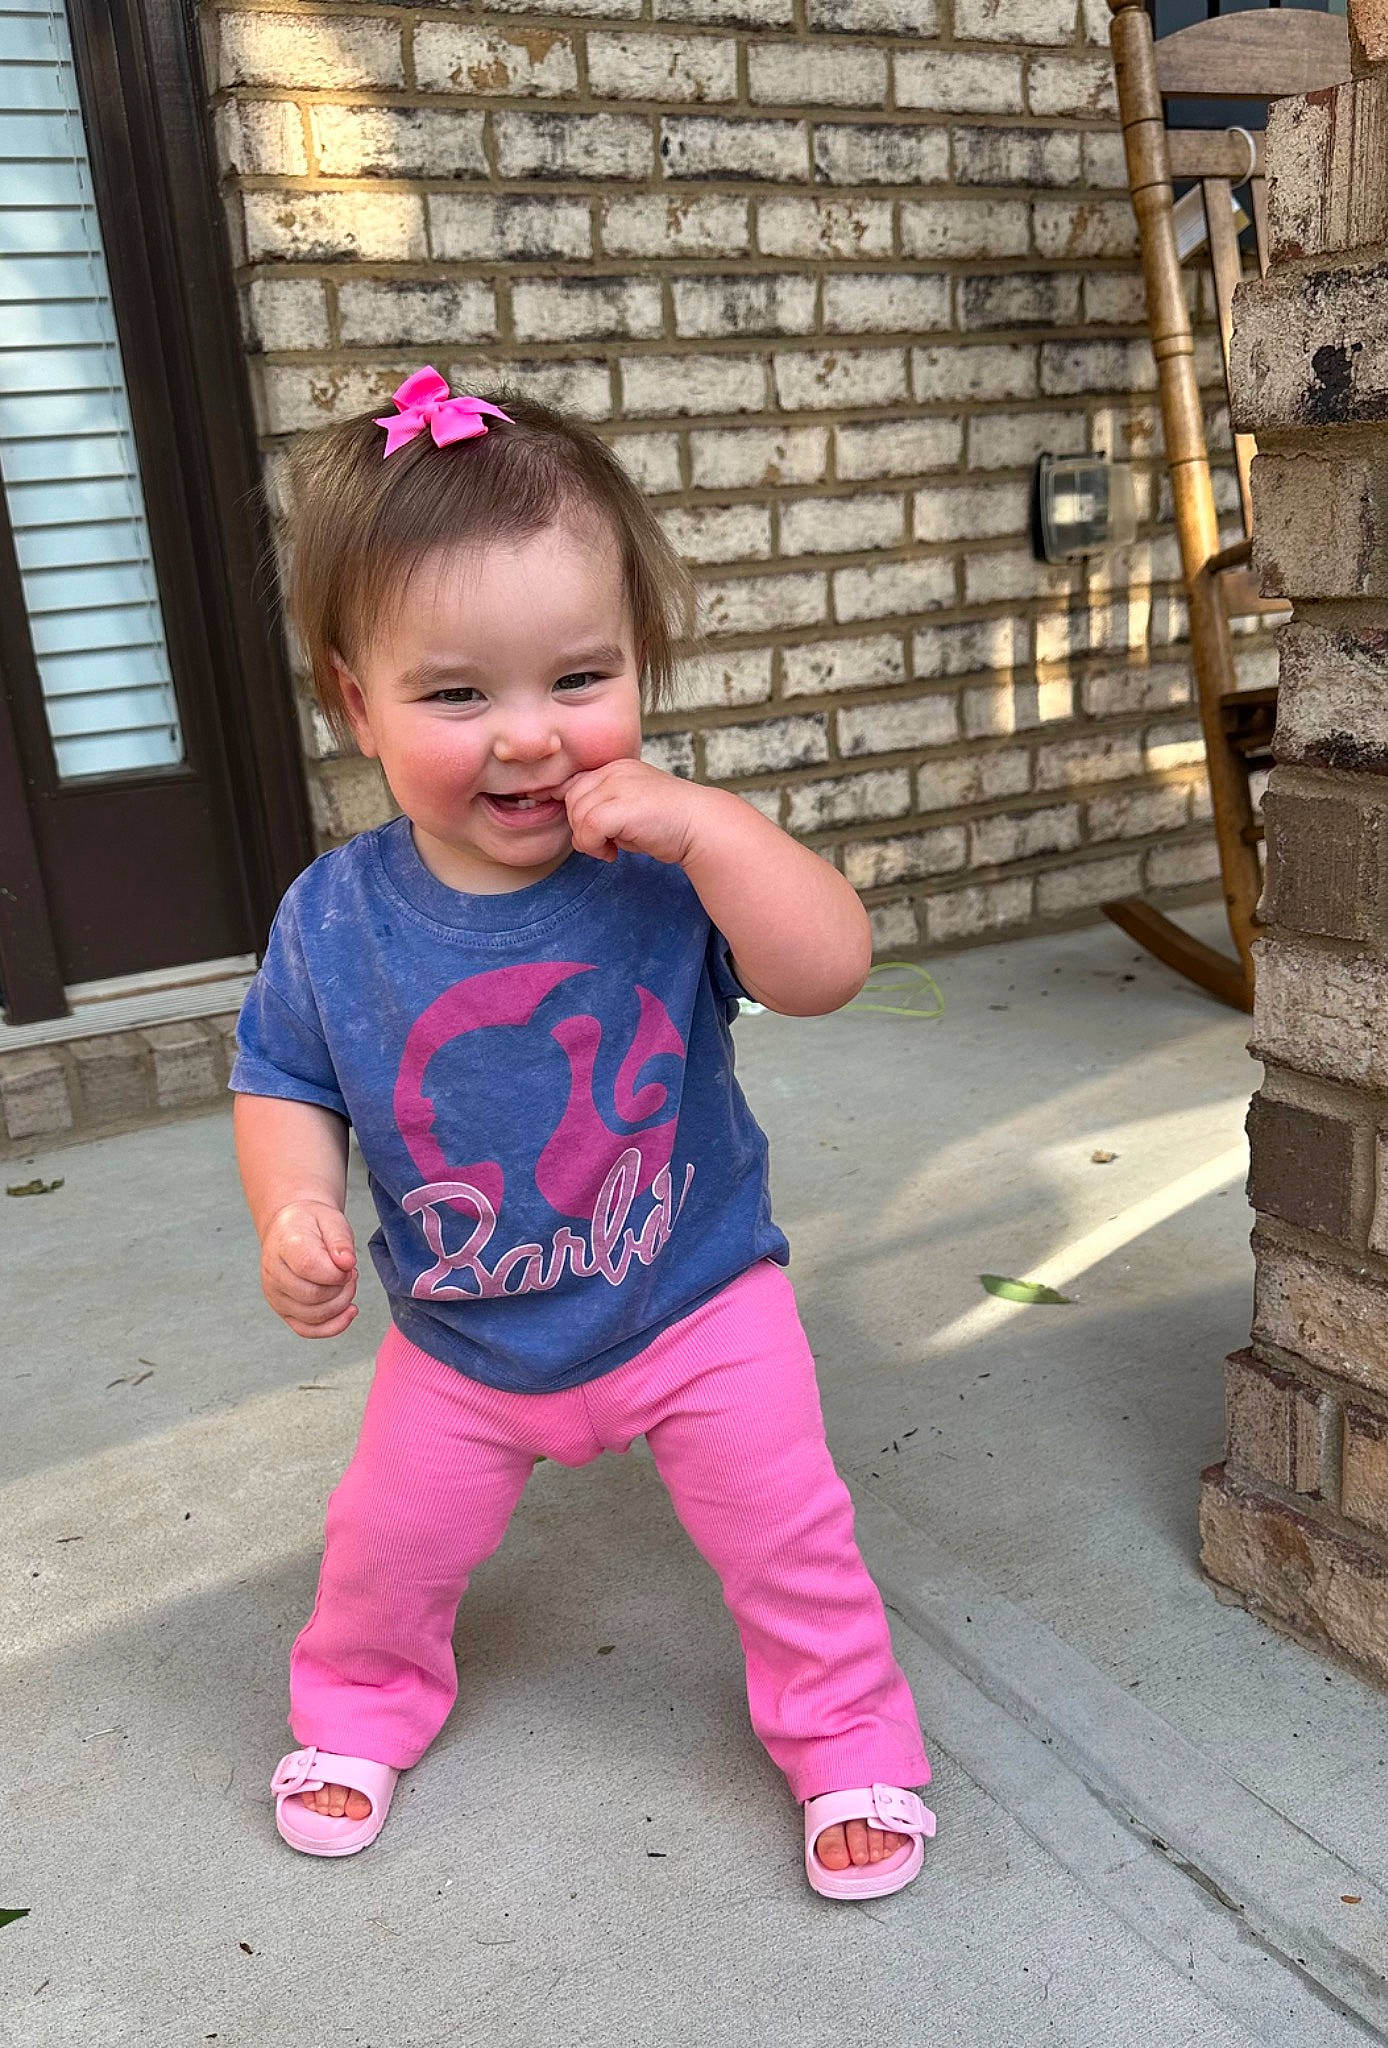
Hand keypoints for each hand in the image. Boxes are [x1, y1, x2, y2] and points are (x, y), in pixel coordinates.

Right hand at [260, 1200, 358, 1338]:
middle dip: (342, 1288)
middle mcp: (274, 1273)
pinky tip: (348, 1312)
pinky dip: (332, 1326)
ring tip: (345, 1284)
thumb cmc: (312, 1224)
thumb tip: (347, 1263)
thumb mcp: (331, 1219)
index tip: (348, 1263)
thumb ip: (341, 1240)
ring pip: (313, 1316)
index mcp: (285, 1245)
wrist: (290, 1229)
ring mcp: (276, 1295)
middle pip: (313, 1295)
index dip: (337, 1271)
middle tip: (350, 1273)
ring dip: (340, 1304)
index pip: (309, 1267)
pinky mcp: (283, 1310)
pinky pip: (306, 1330)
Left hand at [560, 759, 708, 866]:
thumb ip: (606, 808)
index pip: (576, 786)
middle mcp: (616, 771)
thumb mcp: (632, 806)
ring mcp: (619, 785)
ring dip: (588, 841)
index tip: (597, 833)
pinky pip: (588, 829)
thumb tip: (579, 828)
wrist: (703, 827)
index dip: (579, 814)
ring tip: (611, 849)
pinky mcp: (622, 807)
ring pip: (578, 816)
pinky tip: (614, 854)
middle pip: (572, 800)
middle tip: (604, 843)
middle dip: (582, 828)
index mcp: (617, 767)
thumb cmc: (670, 824)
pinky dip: (594, 847)